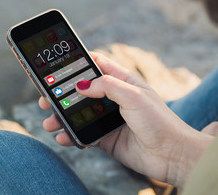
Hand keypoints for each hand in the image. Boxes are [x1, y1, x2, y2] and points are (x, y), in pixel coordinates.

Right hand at [39, 52, 213, 187]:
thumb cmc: (159, 121)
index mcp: (124, 82)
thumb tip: (81, 85)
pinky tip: (63, 137)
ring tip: (49, 121)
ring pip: (80, 113)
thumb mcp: (134, 96)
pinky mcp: (106, 138)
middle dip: (63, 93)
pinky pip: (84, 134)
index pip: (97, 65)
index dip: (78, 62)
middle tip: (46, 97)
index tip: (58, 64)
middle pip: (83, 90)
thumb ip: (107, 86)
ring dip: (63, 116)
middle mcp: (115, 98)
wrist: (171, 154)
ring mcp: (109, 119)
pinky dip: (71, 136)